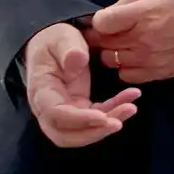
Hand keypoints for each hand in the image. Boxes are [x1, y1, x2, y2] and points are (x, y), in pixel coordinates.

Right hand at [24, 22, 140, 147]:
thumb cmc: (55, 40)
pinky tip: (131, 99)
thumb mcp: (61, 38)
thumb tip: (77, 62)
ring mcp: (65, 109)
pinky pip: (95, 117)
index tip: (102, 117)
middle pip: (65, 135)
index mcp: (41, 91)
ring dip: (105, 127)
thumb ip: (69, 49)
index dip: (79, 120)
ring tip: (130, 109)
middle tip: (118, 123)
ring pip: (81, 132)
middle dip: (92, 133)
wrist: (54, 42)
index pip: (56, 115)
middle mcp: (49, 107)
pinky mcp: (79, 106)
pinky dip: (113, 111)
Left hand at [85, 0, 173, 83]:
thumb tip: (109, 13)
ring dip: (114, 51)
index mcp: (143, 14)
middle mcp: (142, 39)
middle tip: (115, 30)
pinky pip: (126, 75)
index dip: (100, 19)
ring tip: (127, 43)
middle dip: (104, 35)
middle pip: (102, 43)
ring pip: (111, 60)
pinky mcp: (156, 74)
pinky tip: (137, 56)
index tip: (109, 18)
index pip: (101, 23)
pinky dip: (126, 66)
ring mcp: (148, 59)